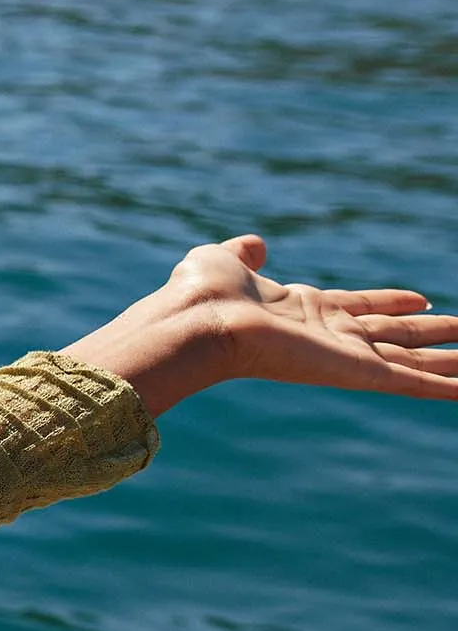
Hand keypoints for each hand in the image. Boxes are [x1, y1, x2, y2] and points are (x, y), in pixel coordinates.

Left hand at [64, 235, 456, 414]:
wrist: (198, 321)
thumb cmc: (202, 293)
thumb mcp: (224, 260)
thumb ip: (244, 253)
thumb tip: (255, 243)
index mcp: (303, 308)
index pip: (360, 306)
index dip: (391, 302)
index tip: (421, 299)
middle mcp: (328, 334)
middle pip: (393, 335)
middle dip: (431, 333)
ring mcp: (343, 355)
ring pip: (410, 360)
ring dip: (448, 362)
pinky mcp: (353, 373)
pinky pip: (409, 381)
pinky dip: (443, 386)